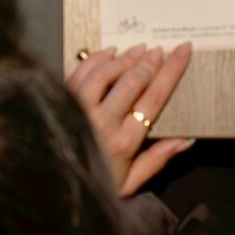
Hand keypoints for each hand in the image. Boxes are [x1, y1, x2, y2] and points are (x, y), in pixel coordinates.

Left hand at [66, 42, 194, 196]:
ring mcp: (80, 109)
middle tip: (161, 50)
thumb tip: (186, 140)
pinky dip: (98, 58)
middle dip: (150, 61)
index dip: (171, 71)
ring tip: (139, 49)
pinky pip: (82, 71)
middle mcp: (103, 123)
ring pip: (107, 72)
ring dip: (126, 58)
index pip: (155, 98)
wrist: (49, 185)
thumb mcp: (129, 183)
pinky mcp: (63, 100)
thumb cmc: (91, 184)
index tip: (182, 51)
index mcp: (124, 142)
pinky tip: (110, 52)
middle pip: (134, 81)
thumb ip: (157, 159)